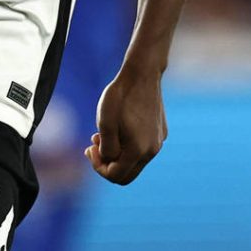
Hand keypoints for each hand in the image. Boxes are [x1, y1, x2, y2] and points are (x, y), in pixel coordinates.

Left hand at [85, 67, 166, 185]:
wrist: (142, 74)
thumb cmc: (120, 97)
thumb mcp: (105, 123)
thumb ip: (106, 149)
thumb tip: (109, 161)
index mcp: (138, 150)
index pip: (115, 176)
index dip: (98, 167)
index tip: (89, 148)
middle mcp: (152, 150)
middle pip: (127, 175)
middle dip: (107, 164)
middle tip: (94, 146)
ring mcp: (159, 142)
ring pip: (134, 162)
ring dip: (117, 154)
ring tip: (101, 134)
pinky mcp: (161, 133)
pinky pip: (143, 149)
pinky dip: (128, 145)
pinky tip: (119, 127)